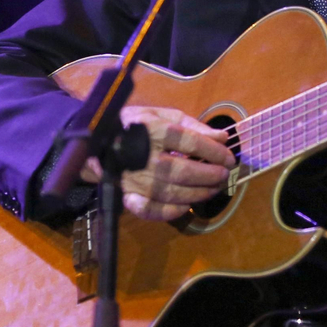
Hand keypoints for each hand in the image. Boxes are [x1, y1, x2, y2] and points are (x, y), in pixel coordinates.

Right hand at [78, 105, 235, 220]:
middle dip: (209, 175)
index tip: (229, 158)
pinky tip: (187, 206)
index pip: (190, 142)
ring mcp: (134, 178)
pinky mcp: (127, 195)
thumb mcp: (162, 114)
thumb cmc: (136, 125)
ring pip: (171, 193)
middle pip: (182, 171)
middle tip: (224, 175)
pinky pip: (151, 210)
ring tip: (214, 188)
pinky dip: (172, 212)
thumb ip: (193, 125)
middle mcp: (143, 155)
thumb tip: (222, 138)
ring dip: (198, 193)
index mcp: (152, 129)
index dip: (214, 152)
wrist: (97, 141)